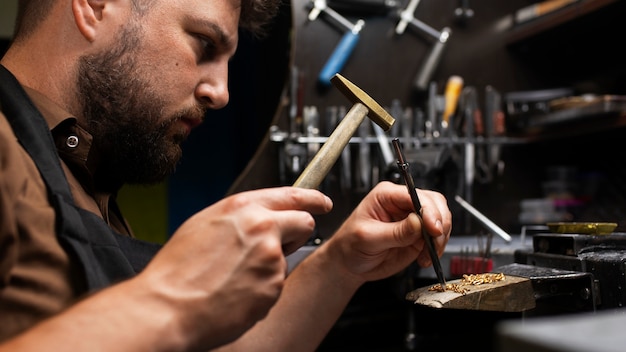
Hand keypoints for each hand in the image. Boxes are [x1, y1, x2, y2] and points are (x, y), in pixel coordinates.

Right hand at [135, 187, 331, 348]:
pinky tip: (238, 292)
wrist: (167, 308)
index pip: (294, 195)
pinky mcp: (274, 286)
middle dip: (297, 234)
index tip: (323, 203)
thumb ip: (239, 216)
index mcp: (242, 207)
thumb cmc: (177, 271)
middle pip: (305, 223)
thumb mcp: (204, 225)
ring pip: (288, 258)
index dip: (314, 199)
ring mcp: (271, 257)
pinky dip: (264, 289)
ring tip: (237, 277)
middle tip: (274, 248)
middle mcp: (261, 227)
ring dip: (272, 267)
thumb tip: (257, 215)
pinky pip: (278, 285)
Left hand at [323, 181, 450, 284]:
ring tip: (427, 254)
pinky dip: (437, 248)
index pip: (415, 195)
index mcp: (386, 195)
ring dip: (440, 238)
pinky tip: (425, 258)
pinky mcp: (419, 234)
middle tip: (434, 241)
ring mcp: (412, 219)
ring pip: (441, 219)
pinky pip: (438, 237)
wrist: (349, 263)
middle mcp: (402, 203)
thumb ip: (395, 232)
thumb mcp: (368, 238)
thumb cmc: (350, 245)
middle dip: (440, 223)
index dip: (428, 210)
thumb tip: (418, 222)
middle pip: (434, 202)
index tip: (433, 228)